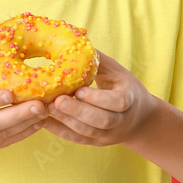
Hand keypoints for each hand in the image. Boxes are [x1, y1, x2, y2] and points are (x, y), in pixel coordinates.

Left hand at [43, 51, 157, 146]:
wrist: (139, 120)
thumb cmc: (124, 87)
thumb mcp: (117, 72)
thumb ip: (98, 60)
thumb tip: (75, 39)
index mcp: (129, 99)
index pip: (117, 102)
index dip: (98, 98)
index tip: (79, 90)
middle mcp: (121, 121)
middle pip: (101, 120)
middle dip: (78, 111)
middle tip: (57, 100)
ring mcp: (108, 135)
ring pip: (87, 132)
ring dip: (66, 121)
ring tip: (46, 108)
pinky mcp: (96, 142)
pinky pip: (77, 139)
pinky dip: (59, 131)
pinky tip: (43, 121)